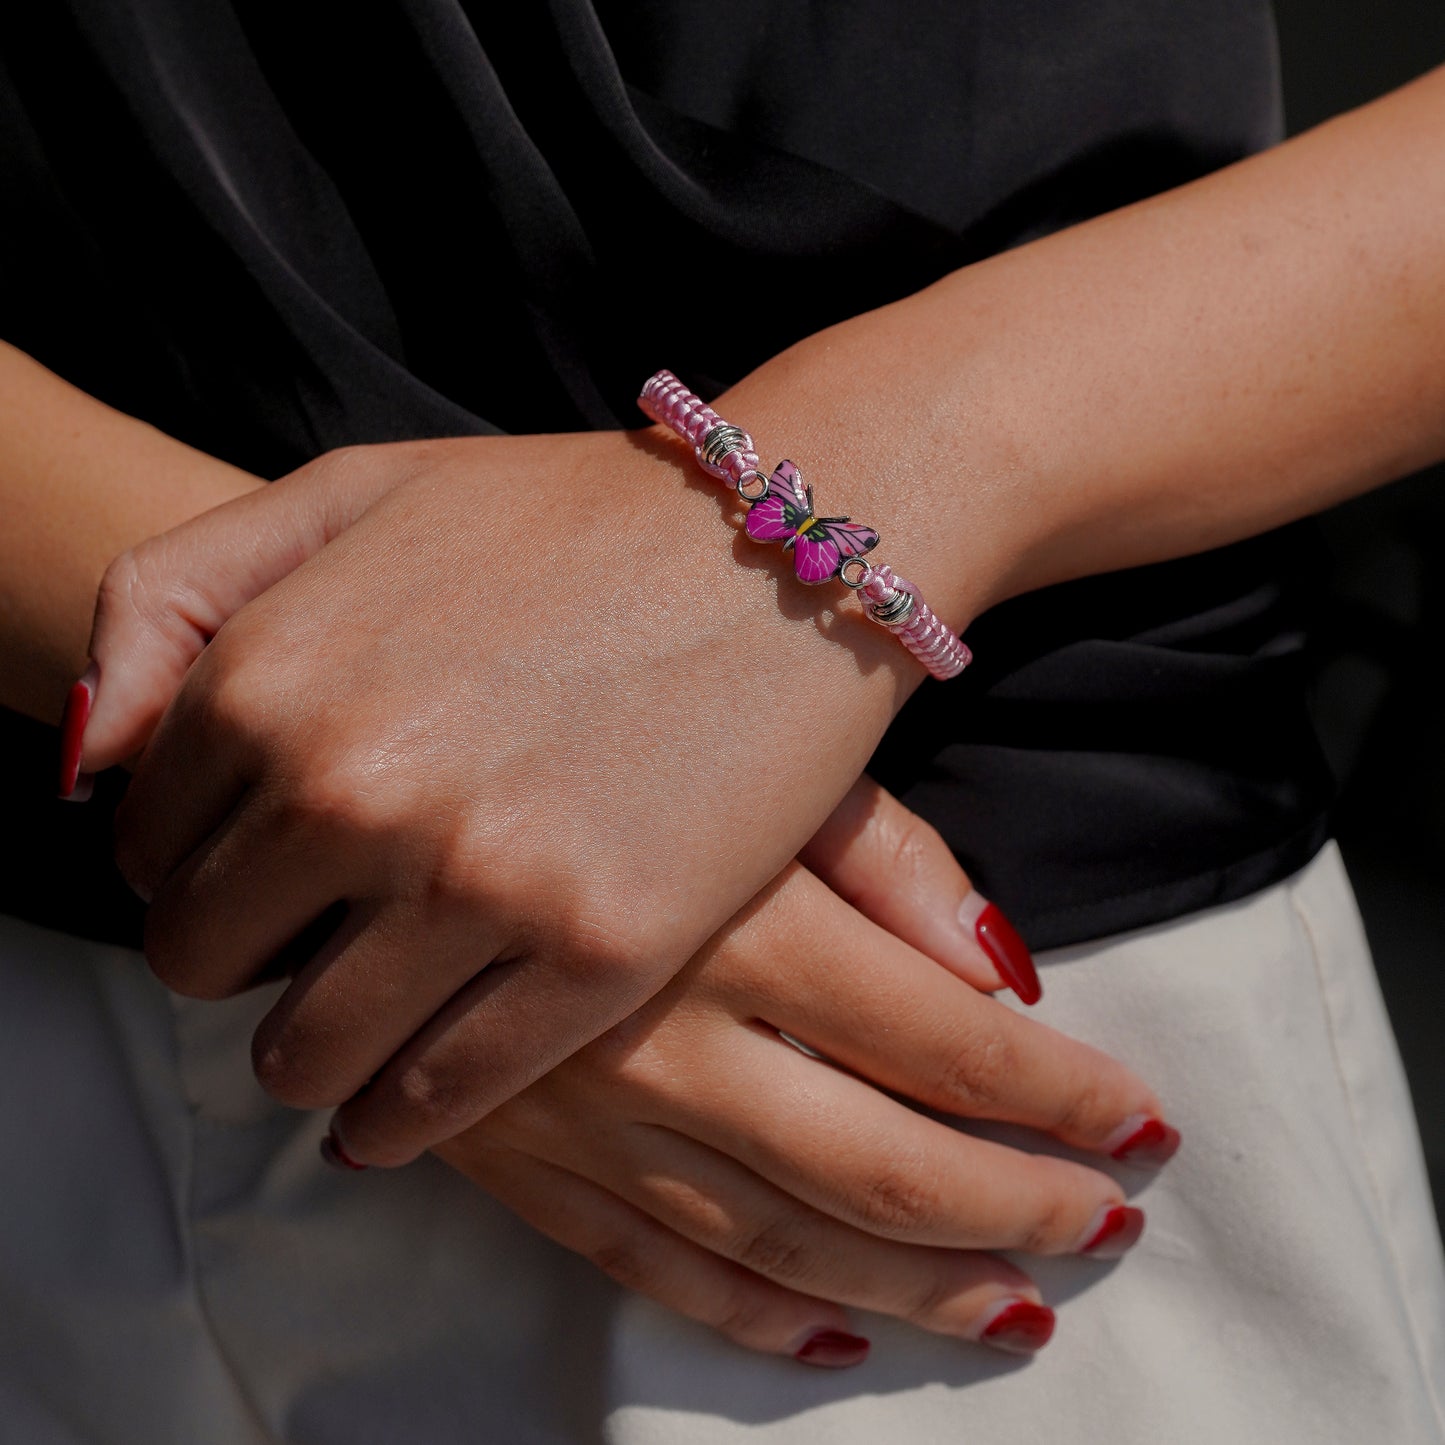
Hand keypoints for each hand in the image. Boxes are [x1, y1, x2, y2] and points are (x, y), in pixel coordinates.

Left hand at [80, 431, 921, 1164]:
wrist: (783, 541)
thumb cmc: (567, 517)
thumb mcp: (350, 492)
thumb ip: (174, 600)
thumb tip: (87, 767)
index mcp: (273, 676)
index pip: (147, 852)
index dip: (205, 865)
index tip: (274, 866)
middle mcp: (353, 787)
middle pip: (206, 966)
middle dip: (251, 959)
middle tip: (326, 935)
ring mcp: (478, 881)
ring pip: (304, 1059)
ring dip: (319, 1050)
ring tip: (375, 1008)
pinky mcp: (596, 953)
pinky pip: (435, 1102)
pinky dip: (403, 1118)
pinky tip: (413, 1094)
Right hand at [431, 816, 1174, 1364]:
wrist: (396, 776)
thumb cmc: (606, 736)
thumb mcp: (755, 752)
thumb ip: (889, 859)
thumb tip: (1006, 979)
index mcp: (741, 917)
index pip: (951, 1043)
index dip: (1064, 1098)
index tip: (1138, 1124)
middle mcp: (664, 1030)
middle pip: (885, 1164)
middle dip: (1019, 1206)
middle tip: (1106, 1225)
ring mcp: (583, 1109)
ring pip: (784, 1238)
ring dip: (918, 1286)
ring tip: (1017, 1306)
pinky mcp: (514, 1156)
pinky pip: (650, 1267)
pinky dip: (755, 1314)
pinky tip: (840, 1336)